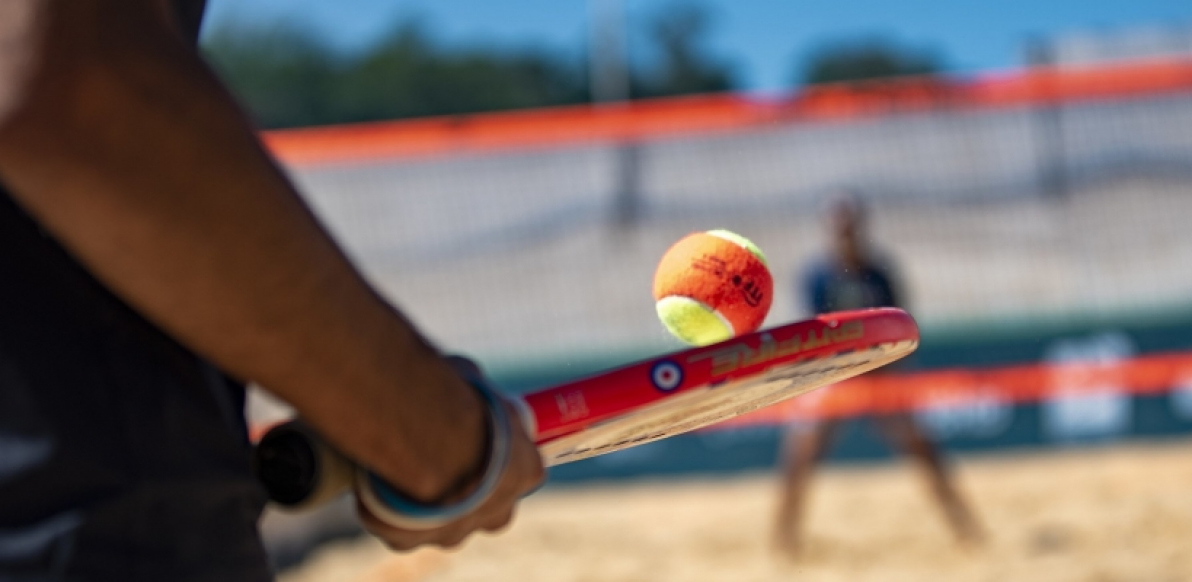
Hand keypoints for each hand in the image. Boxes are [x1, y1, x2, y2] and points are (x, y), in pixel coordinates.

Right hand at [355, 357, 544, 549]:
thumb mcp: (474, 382)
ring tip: (405, 469)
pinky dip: (390, 509)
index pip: (526, 469)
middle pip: (491, 506)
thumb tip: (468, 380)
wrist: (414, 433)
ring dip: (431, 503)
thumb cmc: (453, 400)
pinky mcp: (407, 540)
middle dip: (472, 487)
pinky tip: (378, 482)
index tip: (484, 435)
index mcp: (525, 473)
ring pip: (445, 524)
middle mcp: (496, 513)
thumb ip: (476, 393)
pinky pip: (400, 527)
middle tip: (445, 455)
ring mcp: (452, 532)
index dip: (505, 453)